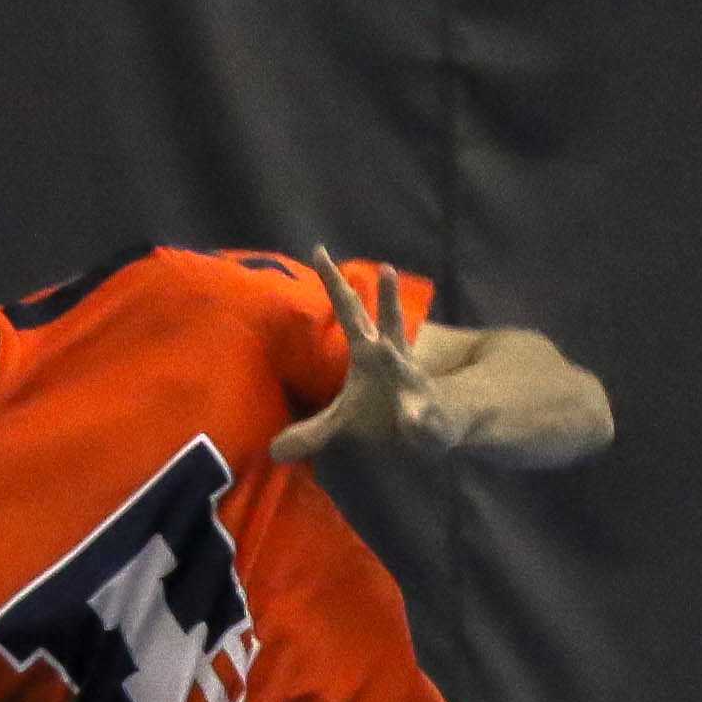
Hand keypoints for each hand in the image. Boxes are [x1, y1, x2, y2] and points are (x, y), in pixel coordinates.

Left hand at [269, 247, 455, 464]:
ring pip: (409, 364)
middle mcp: (391, 357)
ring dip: (409, 366)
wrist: (427, 430)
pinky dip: (416, 418)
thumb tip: (274, 451)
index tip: (319, 250)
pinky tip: (412, 421)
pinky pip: (419, 415)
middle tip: (386, 268)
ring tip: (395, 349)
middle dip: (387, 298)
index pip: (348, 310)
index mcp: (367, 351)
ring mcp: (411, 382)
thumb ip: (309, 434)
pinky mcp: (424, 411)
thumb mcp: (339, 425)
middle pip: (385, 322)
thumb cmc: (381, 415)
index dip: (333, 282)